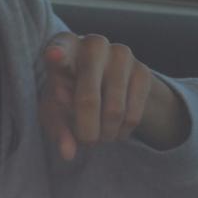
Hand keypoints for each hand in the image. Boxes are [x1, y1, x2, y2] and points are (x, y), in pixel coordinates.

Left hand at [40, 32, 188, 160]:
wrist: (103, 83)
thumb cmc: (68, 94)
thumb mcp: (55, 111)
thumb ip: (58, 128)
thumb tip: (68, 153)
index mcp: (63, 46)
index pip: (58, 50)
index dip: (57, 55)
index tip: (54, 56)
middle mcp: (92, 44)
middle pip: (87, 99)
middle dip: (86, 131)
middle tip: (86, 143)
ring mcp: (121, 54)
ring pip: (114, 112)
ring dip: (106, 134)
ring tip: (99, 135)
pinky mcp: (143, 71)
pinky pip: (133, 114)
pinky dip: (122, 131)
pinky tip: (115, 129)